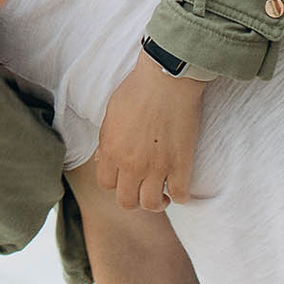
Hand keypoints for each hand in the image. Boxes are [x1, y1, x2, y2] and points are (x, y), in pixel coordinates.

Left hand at [97, 51, 206, 210]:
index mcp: (112, 152)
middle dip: (133, 199)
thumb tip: (102, 159)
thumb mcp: (111, 113)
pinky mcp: (181, 164)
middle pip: (127, 201)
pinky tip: (180, 189)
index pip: (106, 184)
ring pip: (151, 204)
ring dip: (156, 203)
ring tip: (162, 196)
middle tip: (142, 191)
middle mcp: (131, 165)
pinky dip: (181, 197)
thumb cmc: (138, 89)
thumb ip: (106, 140)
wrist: (167, 79)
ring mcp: (157, 167)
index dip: (115, 183)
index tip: (125, 178)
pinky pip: (180, 194)